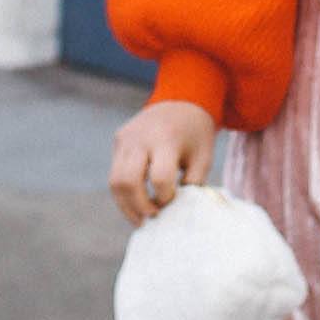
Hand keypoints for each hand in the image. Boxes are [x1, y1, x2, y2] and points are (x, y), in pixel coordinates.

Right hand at [109, 99, 217, 225]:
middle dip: (139, 206)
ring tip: (141, 219)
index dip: (166, 197)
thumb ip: (193, 184)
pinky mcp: (118, 141)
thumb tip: (176, 211)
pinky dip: (123, 193)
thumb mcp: (203, 157)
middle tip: (153, 217)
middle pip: (128, 181)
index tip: (175, 200)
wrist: (181, 101)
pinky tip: (136, 204)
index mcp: (167, 139)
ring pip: (115, 181)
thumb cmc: (196, 135)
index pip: (160, 177)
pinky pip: (115, 173)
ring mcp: (126, 138)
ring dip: (126, 205)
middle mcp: (141, 137)